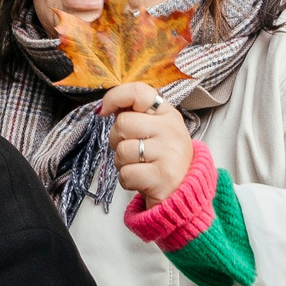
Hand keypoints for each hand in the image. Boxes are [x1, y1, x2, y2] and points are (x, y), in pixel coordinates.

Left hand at [97, 81, 193, 207]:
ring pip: (122, 150)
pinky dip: (127, 181)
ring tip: (139, 166)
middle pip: (123, 123)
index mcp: (167, 114)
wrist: (182, 193)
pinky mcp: (163, 176)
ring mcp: (169, 152)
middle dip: (116, 140)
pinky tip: (142, 180)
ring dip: (122, 163)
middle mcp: (171, 129)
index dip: (115, 97)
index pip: (139, 92)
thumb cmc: (161, 160)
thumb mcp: (153, 131)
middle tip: (131, 150)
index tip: (104, 110)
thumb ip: (134, 115)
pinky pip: (126, 174)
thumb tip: (104, 106)